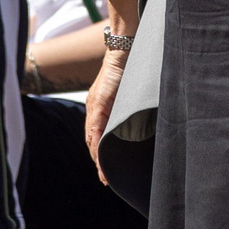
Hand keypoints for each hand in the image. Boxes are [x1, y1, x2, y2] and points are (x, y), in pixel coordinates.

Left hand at [83, 47, 126, 182]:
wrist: (124, 48)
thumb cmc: (129, 68)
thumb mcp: (126, 92)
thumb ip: (125, 107)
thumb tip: (136, 122)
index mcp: (100, 107)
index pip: (97, 136)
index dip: (101, 154)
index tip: (107, 171)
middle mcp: (94, 107)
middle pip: (92, 141)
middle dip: (99, 161)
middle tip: (106, 179)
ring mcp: (95, 104)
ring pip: (92, 137)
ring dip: (98, 156)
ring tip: (104, 172)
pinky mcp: (99, 100)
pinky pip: (96, 125)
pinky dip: (98, 141)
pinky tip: (100, 153)